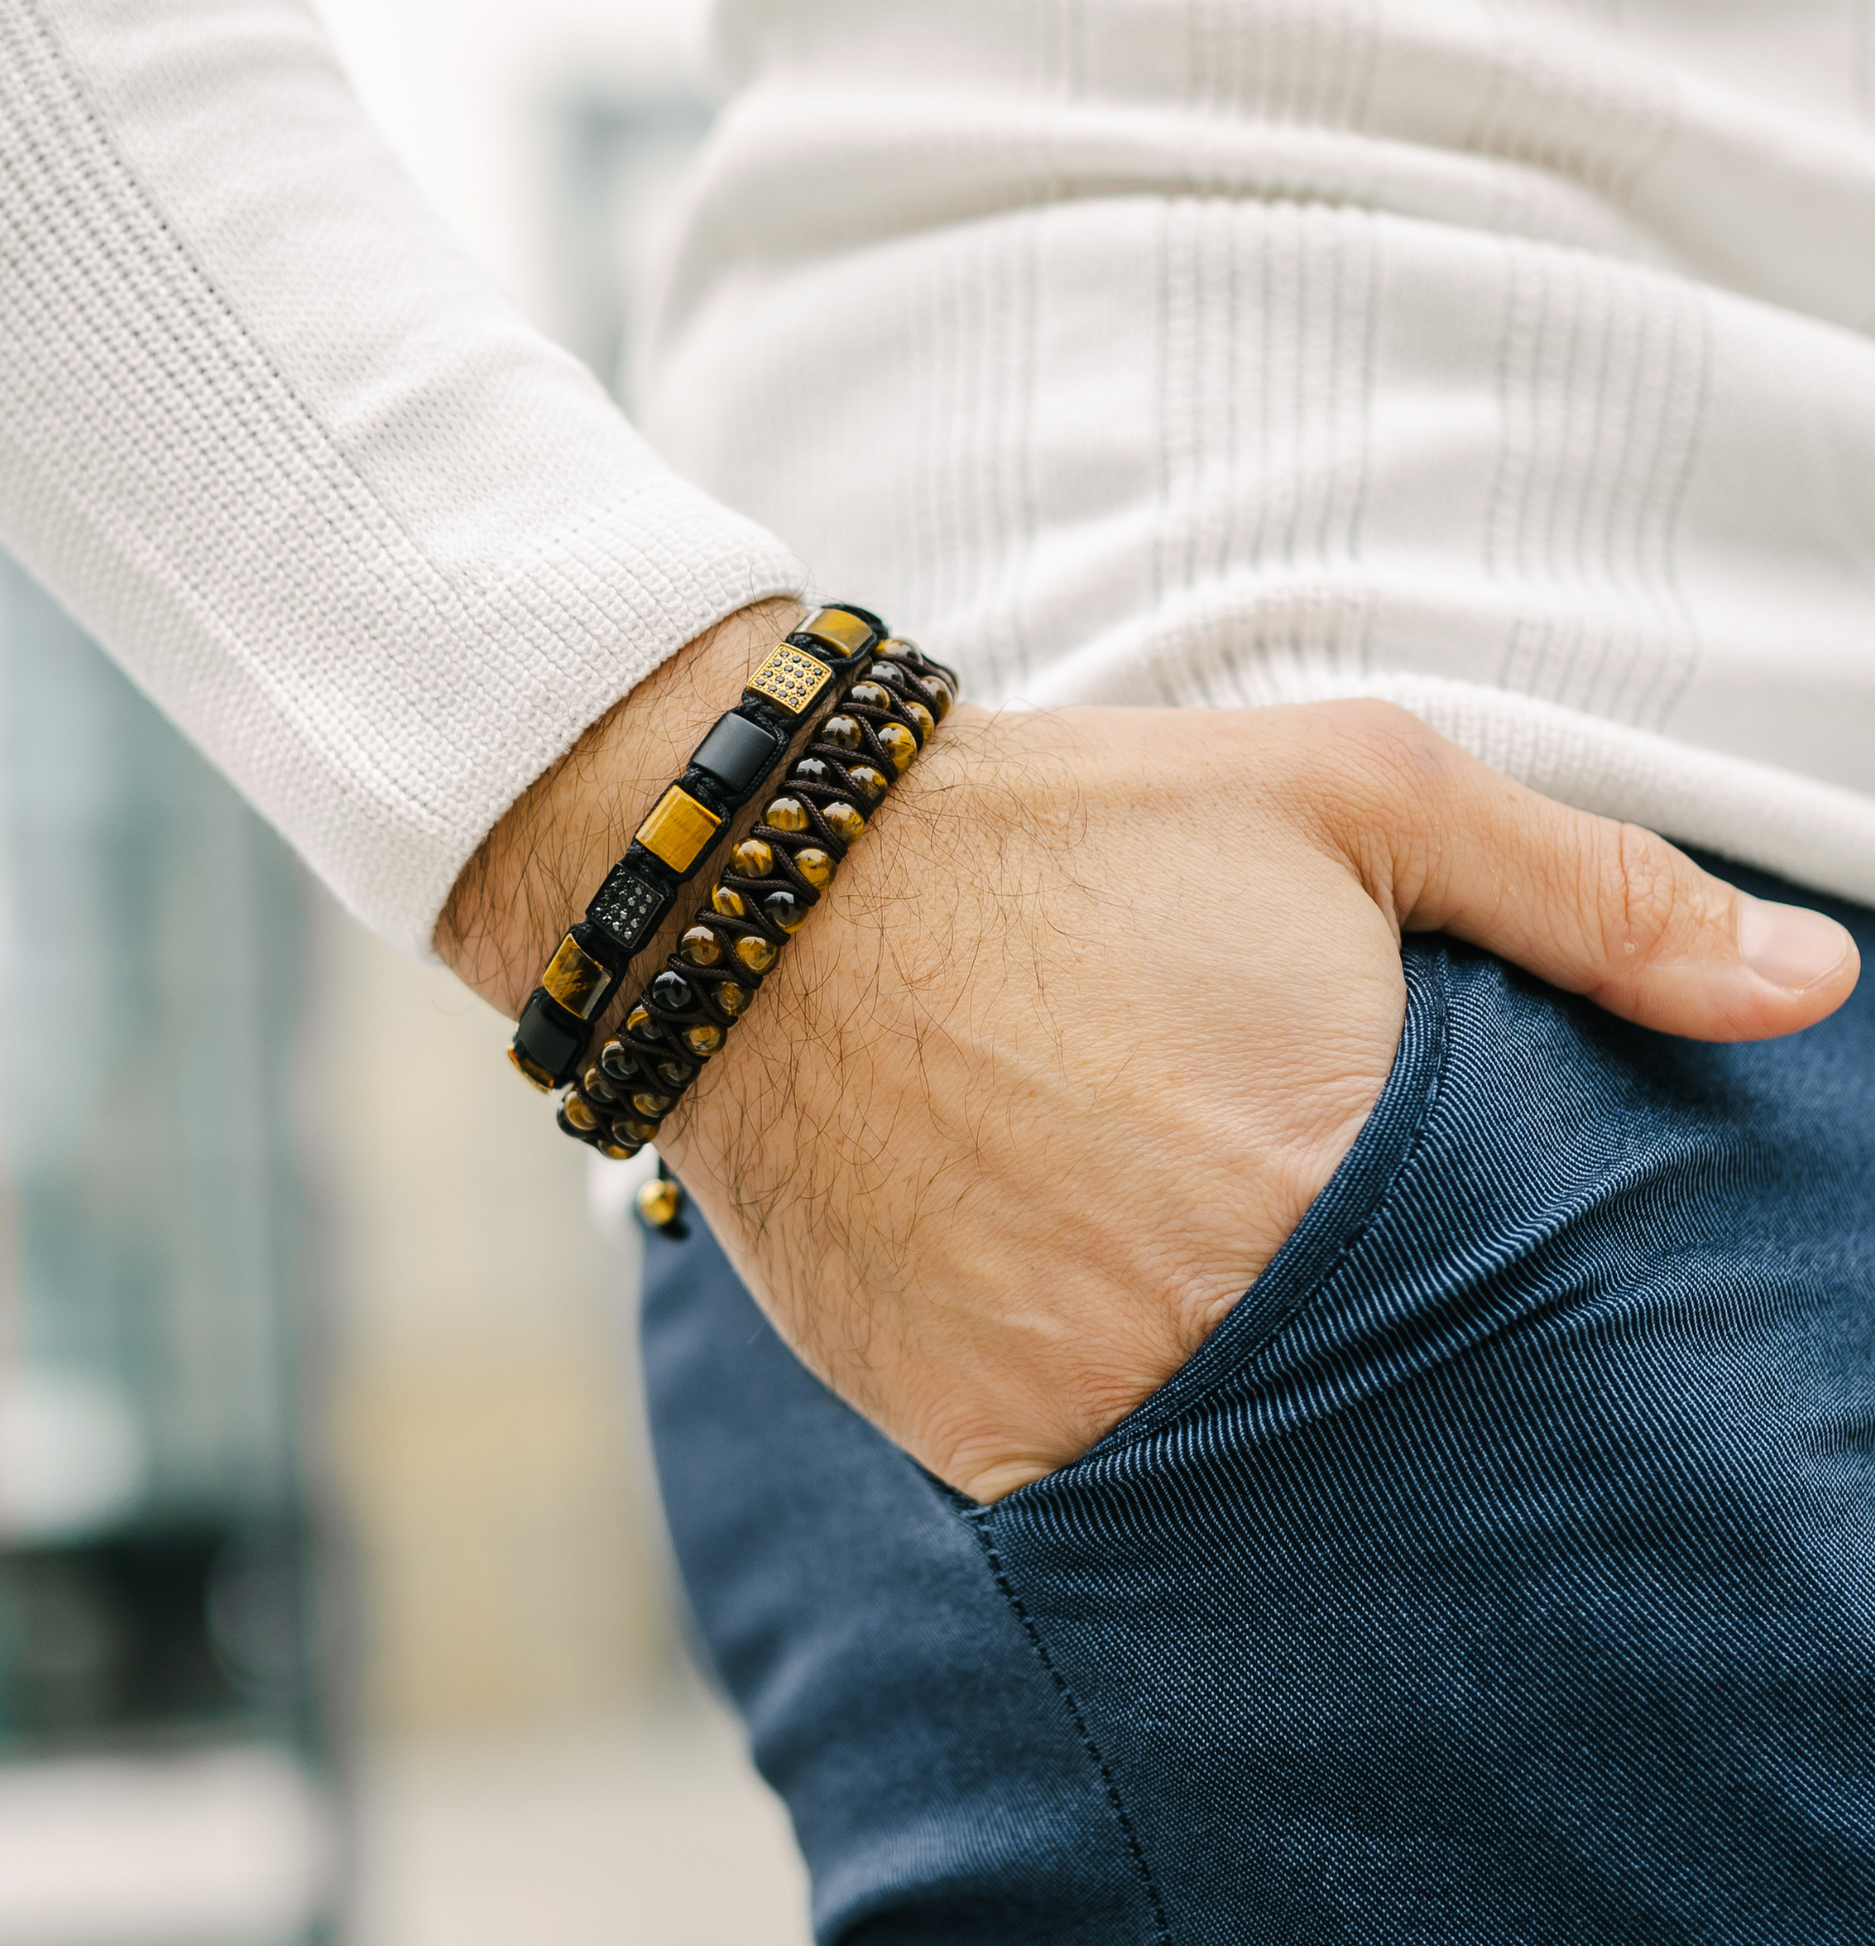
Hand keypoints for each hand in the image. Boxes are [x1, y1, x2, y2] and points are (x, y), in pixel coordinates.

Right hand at [441, 638, 1859, 1501]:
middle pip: (1388, 1405)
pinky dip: (1130, 1422)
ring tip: (1200, 1258)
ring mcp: (1078, 1400)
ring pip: (1248, 1469)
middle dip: (1386, 1337)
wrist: (767, 889)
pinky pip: (1103, 1492)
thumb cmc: (1071, 828)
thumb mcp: (1353, 791)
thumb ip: (1595, 894)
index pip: (1520, 1314)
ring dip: (1258, 1394)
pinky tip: (1104, 1300)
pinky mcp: (968, 1439)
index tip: (1464, 1229)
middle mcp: (1213, 1322)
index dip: (1513, 1276)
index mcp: (1339, 1173)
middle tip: (1310, 1225)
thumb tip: (1815, 984)